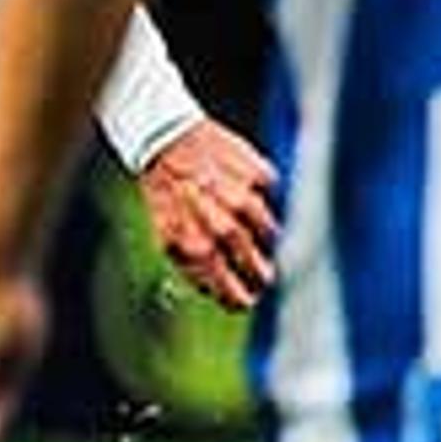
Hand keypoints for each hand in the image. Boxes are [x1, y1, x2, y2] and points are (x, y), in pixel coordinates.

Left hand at [137, 119, 280, 311]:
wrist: (165, 140)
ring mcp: (245, 200)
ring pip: (273, 235)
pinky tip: (258, 198)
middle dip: (263, 276)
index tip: (249, 300)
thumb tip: (218, 291)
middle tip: (265, 276)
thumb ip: (193, 268)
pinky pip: (275, 198)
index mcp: (198, 249)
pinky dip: (270, 201)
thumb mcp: (167, 236)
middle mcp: (224, 227)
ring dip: (270, 242)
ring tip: (266, 240)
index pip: (234, 293)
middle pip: (260, 269)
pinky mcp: (259, 175)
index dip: (243, 301)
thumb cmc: (166, 192)